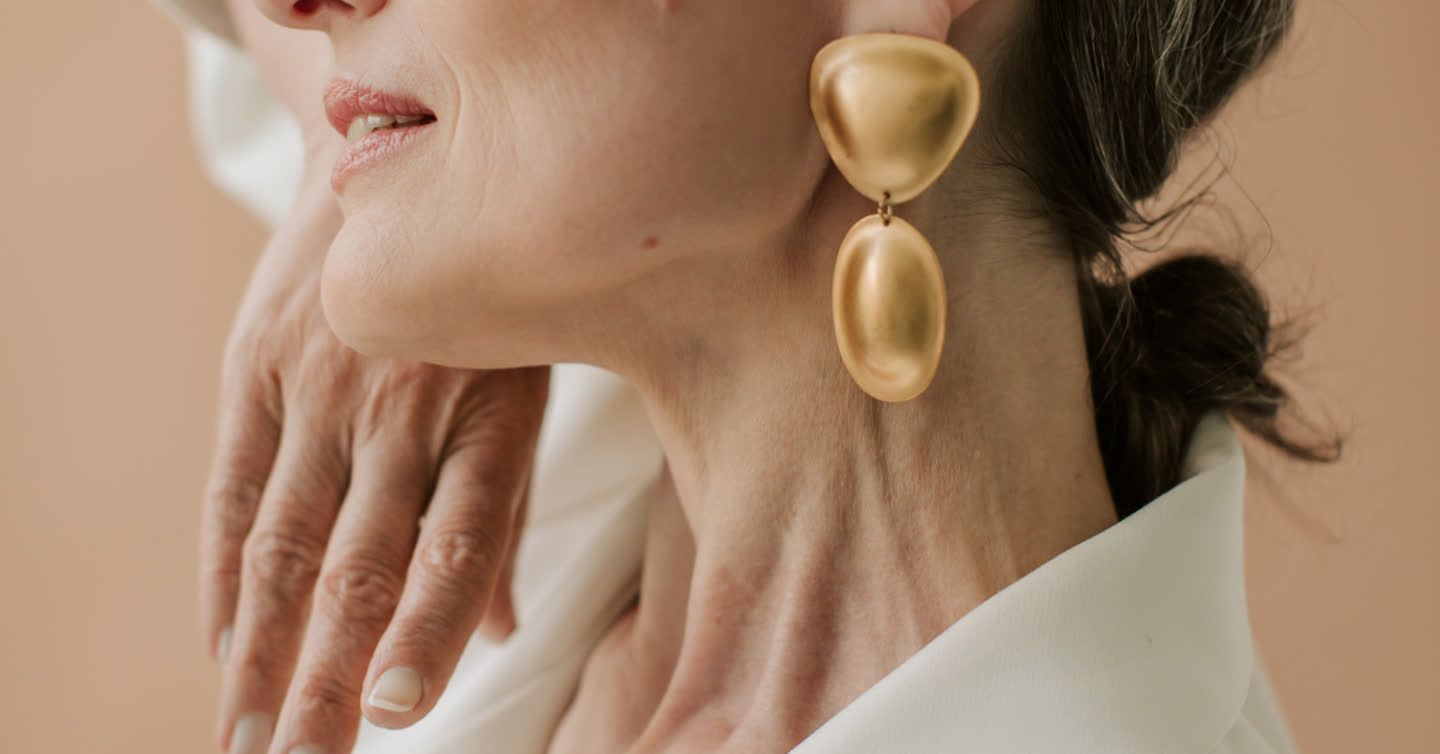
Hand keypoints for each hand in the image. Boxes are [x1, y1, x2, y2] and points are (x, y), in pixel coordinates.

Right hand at [205, 188, 549, 753]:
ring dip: (262, 650)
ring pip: (284, 541)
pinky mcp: (255, 367)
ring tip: (247, 736)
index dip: (427, 627)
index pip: (457, 541)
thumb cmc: (487, 303)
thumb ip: (506, 513)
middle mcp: (402, 407)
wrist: (393, 166)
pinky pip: (233, 489)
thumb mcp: (525, 385)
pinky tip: (223, 647)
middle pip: (356, 563)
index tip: (397, 710)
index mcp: (489, 417)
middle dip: (326, 678)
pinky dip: (226, 575)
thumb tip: (502, 637)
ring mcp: (319, 386)